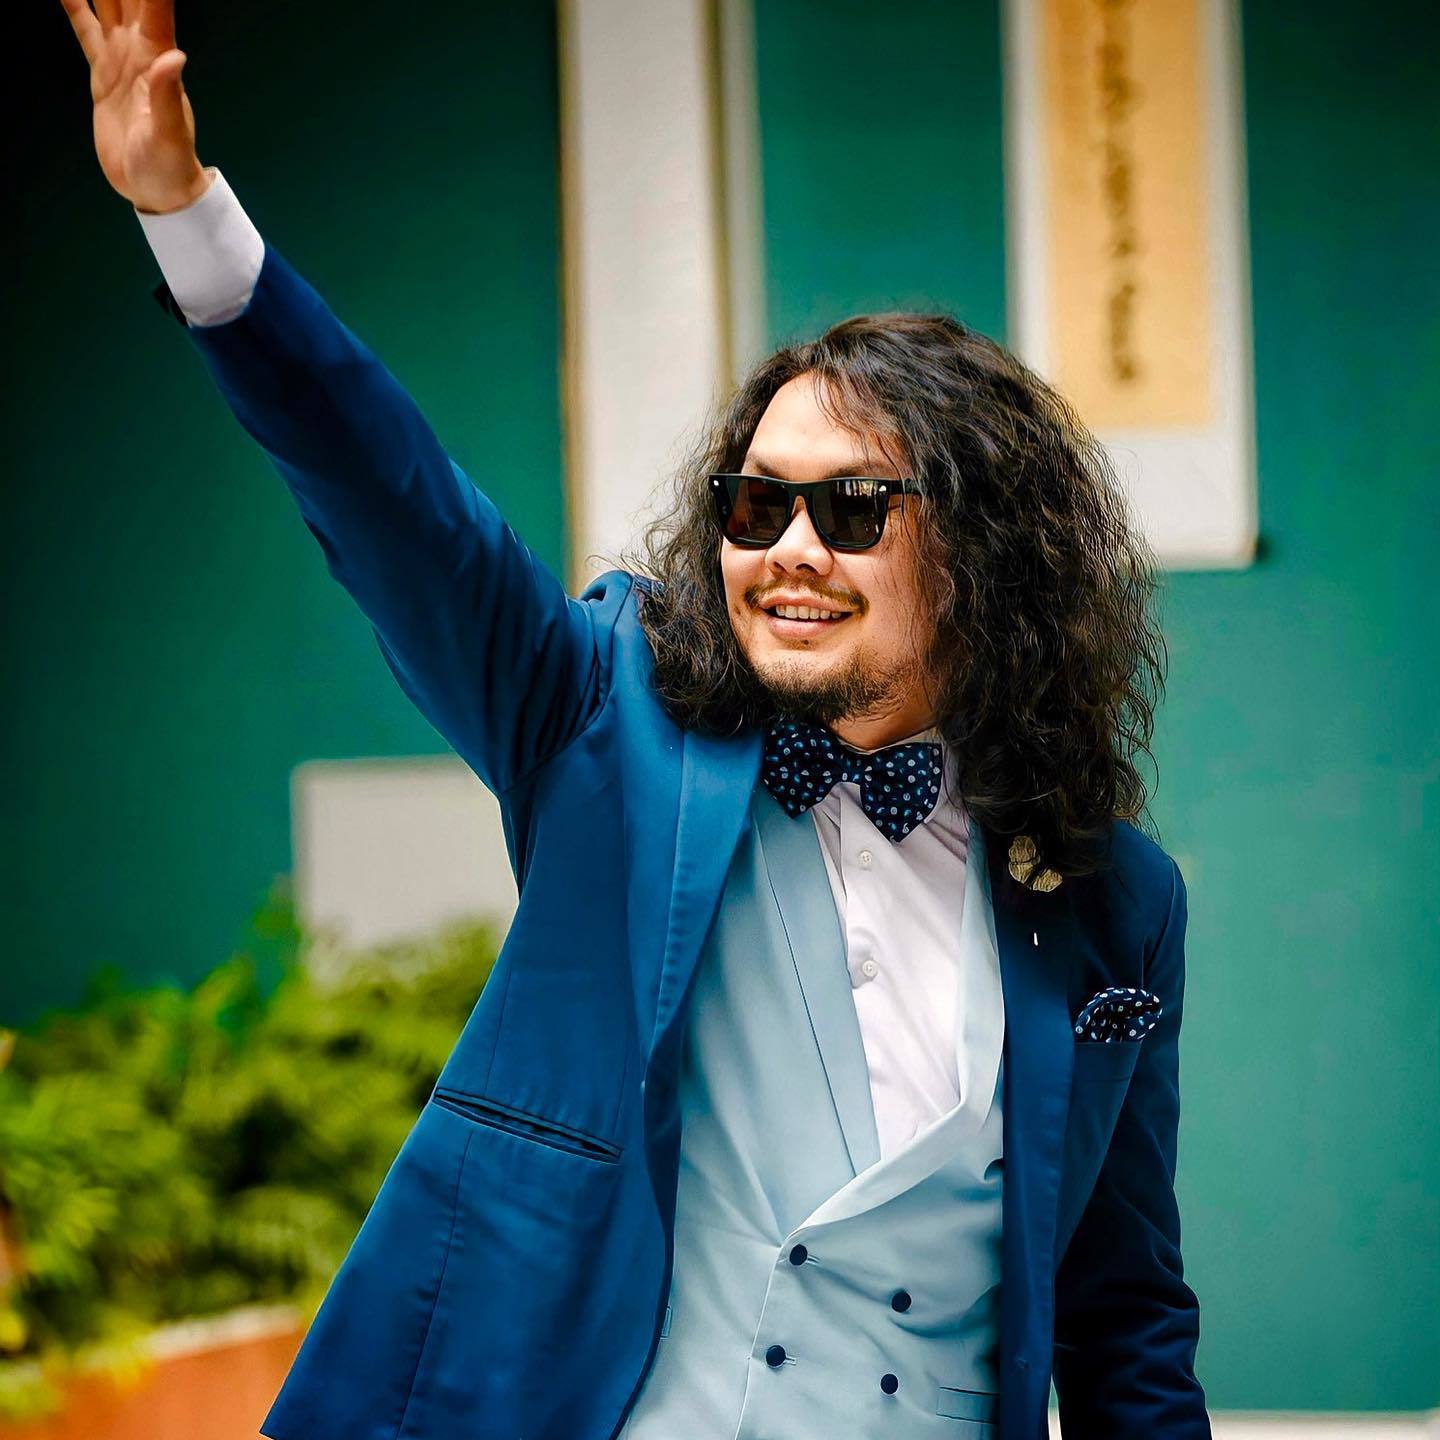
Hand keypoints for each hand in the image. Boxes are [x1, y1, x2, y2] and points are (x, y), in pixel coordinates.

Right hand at [58, 0, 210, 213]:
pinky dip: (75, 4)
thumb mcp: (167, 134)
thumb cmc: (168, 166)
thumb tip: (174, 57)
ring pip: (106, 1)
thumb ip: (167, 95)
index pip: (154, 0)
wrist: (155, 189)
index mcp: (158, 55)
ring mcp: (120, 58)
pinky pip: (85, 28)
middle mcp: (140, 48)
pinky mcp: (102, 72)